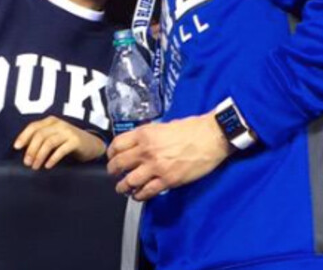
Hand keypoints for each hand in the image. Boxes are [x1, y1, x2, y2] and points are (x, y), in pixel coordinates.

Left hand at [13, 116, 105, 169]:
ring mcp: (68, 132)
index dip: (23, 136)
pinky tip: (48, 166)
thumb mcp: (54, 136)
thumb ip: (41, 138)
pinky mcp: (76, 141)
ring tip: (35, 166)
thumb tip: (22, 149)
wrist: (91, 144)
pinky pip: (61, 150)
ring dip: (40, 155)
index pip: (33, 126)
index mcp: (51, 121)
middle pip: (40, 135)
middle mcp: (59, 124)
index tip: (16, 147)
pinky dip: (53, 158)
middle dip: (31, 149)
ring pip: (49, 142)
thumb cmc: (68, 141)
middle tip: (27, 163)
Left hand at [106, 112, 230, 200]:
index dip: (111, 153)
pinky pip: (147, 192)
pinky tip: (139, 195)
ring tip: (123, 188)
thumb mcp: (164, 125)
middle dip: (113, 171)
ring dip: (123, 187)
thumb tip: (140, 143)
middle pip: (119, 164)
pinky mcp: (168, 180)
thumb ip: (149, 135)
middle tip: (114, 173)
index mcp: (145, 134)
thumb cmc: (192, 128)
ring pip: (129, 181)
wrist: (211, 137)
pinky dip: (139, 196)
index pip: (117, 145)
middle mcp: (147, 150)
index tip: (111, 157)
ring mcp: (156, 167)